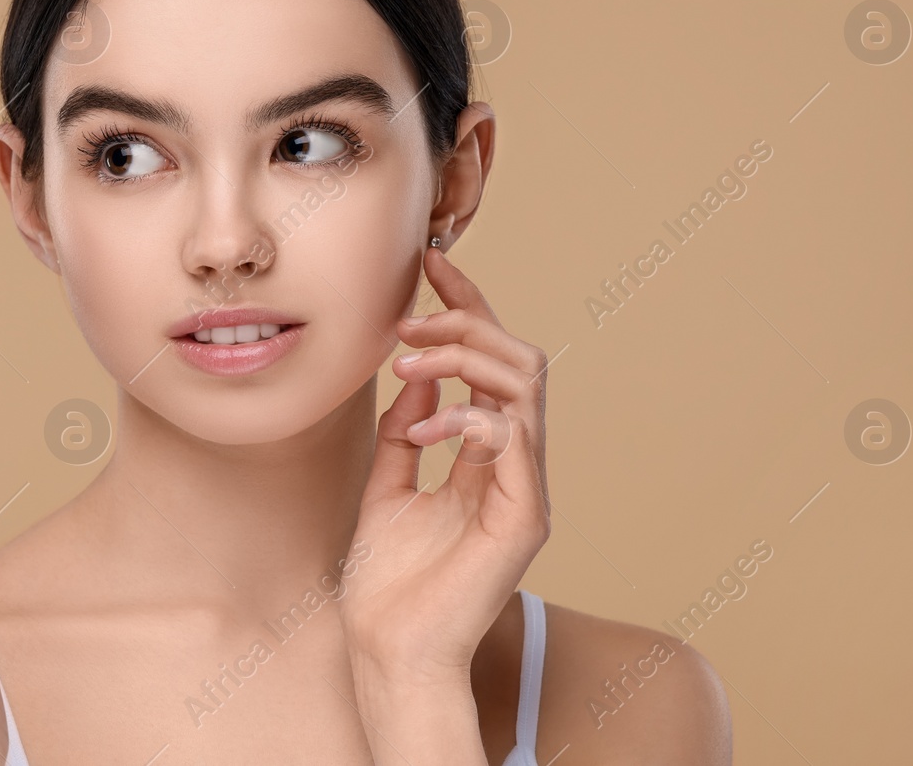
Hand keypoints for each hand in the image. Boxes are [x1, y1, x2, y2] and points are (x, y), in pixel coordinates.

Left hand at [341, 246, 550, 685]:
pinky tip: (422, 433)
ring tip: (410, 366)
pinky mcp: (526, 514)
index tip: (431, 264)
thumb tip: (414, 379)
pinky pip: (513, 435)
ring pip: (525, 383)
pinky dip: (466, 417)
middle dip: (465, 322)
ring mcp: (526, 487)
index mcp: (488, 454)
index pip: (491, 362)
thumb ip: (403, 432)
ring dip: (464, 358)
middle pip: (518, 358)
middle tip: (409, 320)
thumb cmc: (389, 581)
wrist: (390, 648)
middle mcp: (516, 464)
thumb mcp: (386, 485)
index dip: (467, 306)